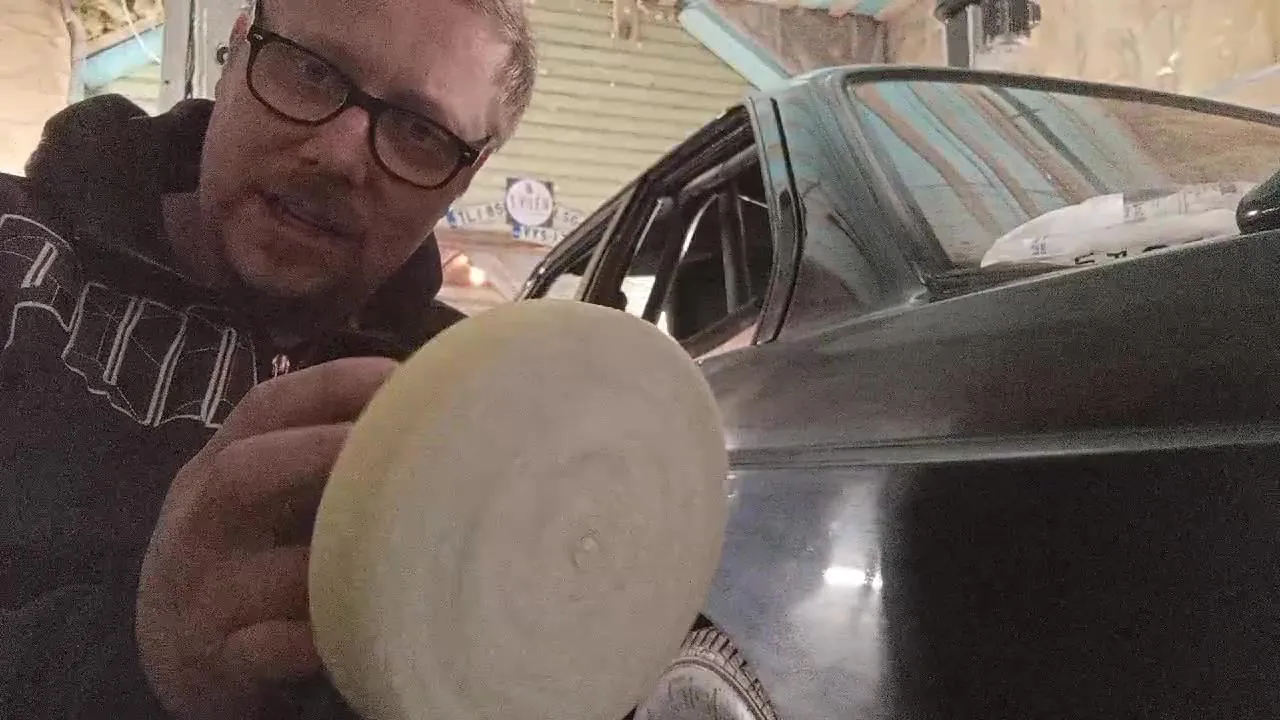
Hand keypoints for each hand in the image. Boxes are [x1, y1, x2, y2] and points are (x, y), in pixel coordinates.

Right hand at [135, 357, 397, 718]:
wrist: (176, 652)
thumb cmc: (247, 554)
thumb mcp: (262, 495)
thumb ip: (320, 455)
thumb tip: (424, 405)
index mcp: (216, 468)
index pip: (265, 406)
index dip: (333, 384)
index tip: (402, 378)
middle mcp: (199, 524)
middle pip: (242, 472)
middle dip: (322, 452)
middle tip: (401, 450)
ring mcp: (200, 596)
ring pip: (263, 572)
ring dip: (336, 557)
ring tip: (403, 541)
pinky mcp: (215, 663)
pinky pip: (265, 651)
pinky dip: (314, 639)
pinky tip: (364, 625)